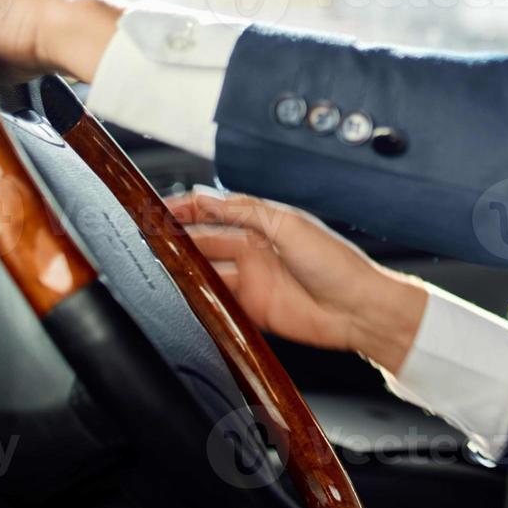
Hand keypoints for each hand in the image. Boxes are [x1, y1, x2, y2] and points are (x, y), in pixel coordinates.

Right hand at [165, 186, 427, 373]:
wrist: (358, 309)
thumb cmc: (336, 263)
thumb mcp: (289, 224)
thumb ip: (246, 211)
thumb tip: (209, 196)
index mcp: (265, 224)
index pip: (217, 211)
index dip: (188, 209)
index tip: (159, 209)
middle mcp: (256, 250)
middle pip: (206, 240)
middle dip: (178, 238)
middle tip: (149, 238)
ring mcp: (252, 280)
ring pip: (207, 270)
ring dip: (184, 268)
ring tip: (158, 263)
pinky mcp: (251, 310)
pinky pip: (217, 302)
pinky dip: (199, 298)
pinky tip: (182, 294)